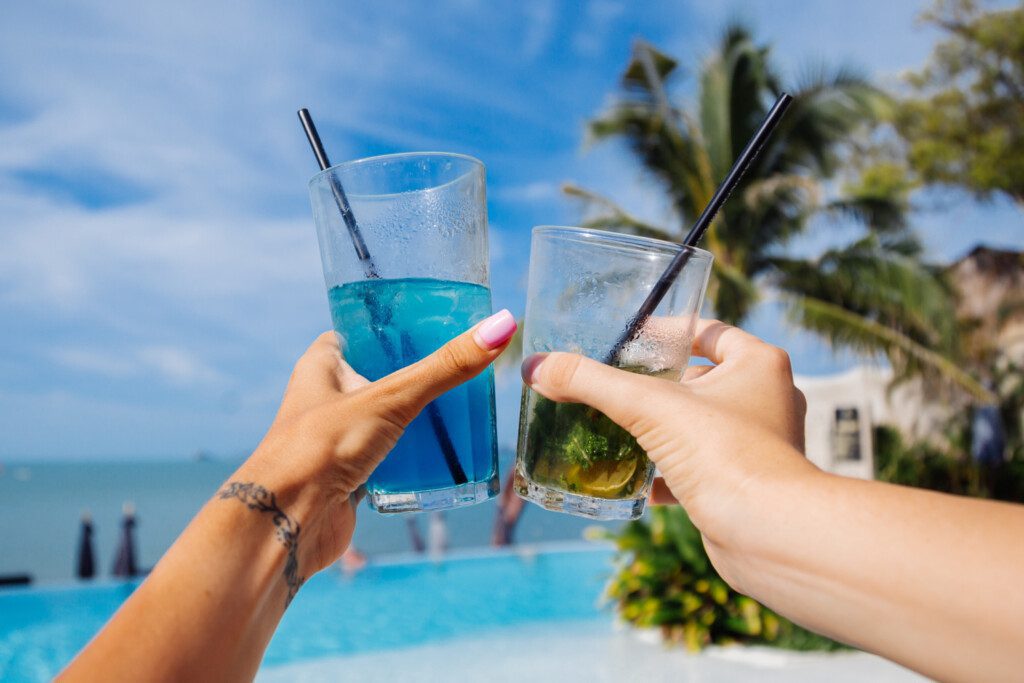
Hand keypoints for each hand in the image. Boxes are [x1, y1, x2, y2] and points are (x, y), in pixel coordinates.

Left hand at [239, 309, 516, 576]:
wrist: (288, 523)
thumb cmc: (323, 447)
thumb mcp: (393, 397)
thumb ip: (446, 367)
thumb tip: (502, 326)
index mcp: (321, 365)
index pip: (361, 332)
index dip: (394, 328)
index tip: (434, 324)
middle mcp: (326, 399)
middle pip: (379, 377)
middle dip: (416, 377)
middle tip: (461, 369)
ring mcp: (337, 439)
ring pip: (385, 420)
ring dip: (417, 419)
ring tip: (462, 409)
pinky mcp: (349, 476)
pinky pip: (388, 459)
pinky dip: (413, 458)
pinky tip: (444, 455)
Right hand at [520, 319, 816, 561]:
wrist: (769, 536)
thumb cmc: (725, 455)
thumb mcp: (649, 407)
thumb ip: (590, 382)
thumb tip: (536, 367)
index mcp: (758, 365)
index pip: (708, 331)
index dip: (667, 333)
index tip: (628, 341)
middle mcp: (765, 400)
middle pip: (698, 380)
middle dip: (654, 386)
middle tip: (610, 386)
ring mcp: (756, 446)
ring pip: (696, 427)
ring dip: (657, 430)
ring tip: (611, 428)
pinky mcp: (742, 486)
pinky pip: (697, 469)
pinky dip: (664, 472)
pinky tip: (628, 478)